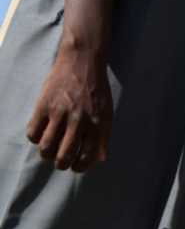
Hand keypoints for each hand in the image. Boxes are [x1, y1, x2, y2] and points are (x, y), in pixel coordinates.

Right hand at [26, 44, 112, 171]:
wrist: (82, 60)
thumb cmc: (96, 89)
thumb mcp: (107, 111)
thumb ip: (104, 136)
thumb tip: (101, 160)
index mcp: (97, 123)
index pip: (86, 157)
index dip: (80, 167)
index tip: (76, 166)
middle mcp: (79, 120)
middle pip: (63, 157)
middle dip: (62, 165)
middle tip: (61, 161)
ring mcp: (59, 113)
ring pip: (46, 148)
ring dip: (47, 154)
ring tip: (50, 150)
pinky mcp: (43, 105)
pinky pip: (33, 133)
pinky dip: (35, 139)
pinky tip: (42, 133)